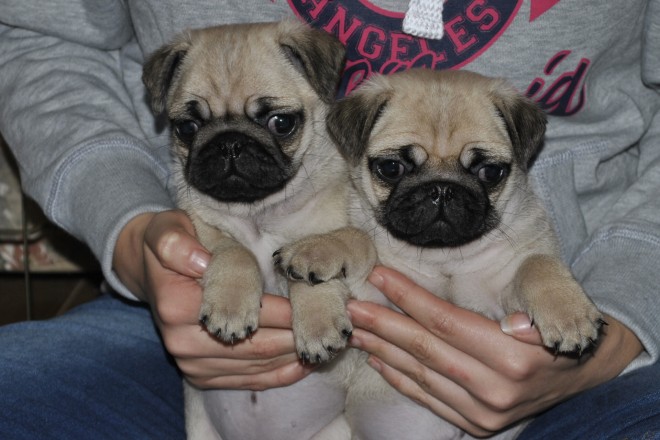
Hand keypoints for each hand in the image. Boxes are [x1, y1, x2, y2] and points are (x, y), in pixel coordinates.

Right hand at [113, 210, 310, 389]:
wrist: (150, 271)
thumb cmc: (170, 242)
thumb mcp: (167, 230)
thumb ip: (176, 242)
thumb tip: (200, 263)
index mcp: (177, 305)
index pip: (249, 312)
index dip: (289, 310)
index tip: (322, 303)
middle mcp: (182, 342)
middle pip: (258, 345)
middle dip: (300, 336)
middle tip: (338, 326)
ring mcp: (191, 364)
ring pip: (258, 366)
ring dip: (295, 355)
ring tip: (329, 341)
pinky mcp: (201, 377)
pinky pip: (249, 381)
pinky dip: (280, 373)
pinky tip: (305, 361)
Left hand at [347, 266, 642, 436]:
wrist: (586, 374)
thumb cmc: (559, 330)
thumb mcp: (551, 309)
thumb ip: (526, 315)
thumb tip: (505, 321)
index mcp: (514, 356)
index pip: (445, 320)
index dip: (408, 297)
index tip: (378, 276)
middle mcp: (497, 389)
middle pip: (426, 349)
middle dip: (384, 325)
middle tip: (353, 308)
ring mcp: (484, 413)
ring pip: (421, 375)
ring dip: (384, 352)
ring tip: (357, 331)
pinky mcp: (477, 426)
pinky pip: (429, 399)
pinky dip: (400, 379)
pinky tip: (378, 361)